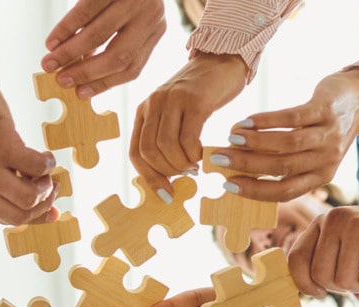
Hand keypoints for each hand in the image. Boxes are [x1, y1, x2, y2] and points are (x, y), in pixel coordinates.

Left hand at [0, 30, 56, 224]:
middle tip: (52, 185)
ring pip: (28, 199)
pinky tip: (44, 152)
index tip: (52, 208)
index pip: (2, 218)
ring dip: (46, 186)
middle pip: (17, 217)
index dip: (32, 216)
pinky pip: (36, 167)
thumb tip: (30, 197)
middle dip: (43, 205)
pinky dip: (48, 162)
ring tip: (46, 168)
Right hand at [42, 0, 166, 98]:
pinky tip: (53, 40)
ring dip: (70, 52)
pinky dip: (66, 28)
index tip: (81, 94)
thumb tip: (84, 70)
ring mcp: (135, 0)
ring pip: (99, 36)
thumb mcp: (133, 17)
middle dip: (85, 72)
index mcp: (156, 30)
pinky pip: (86, 11)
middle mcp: (150, 17)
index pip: (132, 68)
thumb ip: (117, 42)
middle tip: (61, 80)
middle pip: (117, 57)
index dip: (104, 83)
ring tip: (50, 61)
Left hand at [131, 53, 247, 201]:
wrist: (222, 60)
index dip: (149, 178)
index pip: (136, 153)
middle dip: (168, 172)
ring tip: (195, 164)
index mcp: (144, 110)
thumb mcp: (175, 115)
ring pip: (167, 146)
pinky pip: (188, 136)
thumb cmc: (201, 95)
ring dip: (182, 164)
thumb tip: (166, 179)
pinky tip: (202, 153)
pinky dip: (194, 153)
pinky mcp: (195, 99)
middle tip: (186, 174)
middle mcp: (153, 103)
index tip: (166, 194)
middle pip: (149, 151)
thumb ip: (166, 139)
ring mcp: (173, 99)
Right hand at [208, 67, 358, 201]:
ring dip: (254, 142)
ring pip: (286, 144)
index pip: (284, 191)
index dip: (254, 190)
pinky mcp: (325, 110)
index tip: (227, 184)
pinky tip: (247, 121)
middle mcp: (326, 160)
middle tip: (220, 159)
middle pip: (281, 168)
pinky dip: (266, 121)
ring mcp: (327, 135)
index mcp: (320, 177)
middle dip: (246, 165)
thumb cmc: (325, 130)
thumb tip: (242, 170)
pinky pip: (292, 117)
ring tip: (231, 138)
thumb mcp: (313, 155)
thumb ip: (286, 165)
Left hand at [287, 204, 358, 296]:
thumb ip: (323, 261)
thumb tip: (309, 291)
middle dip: (343, 285)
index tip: (319, 293)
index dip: (305, 284)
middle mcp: (336, 218)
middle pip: (322, 277)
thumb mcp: (345, 245)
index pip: (296, 259)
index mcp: (322, 222)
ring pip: (347, 281)